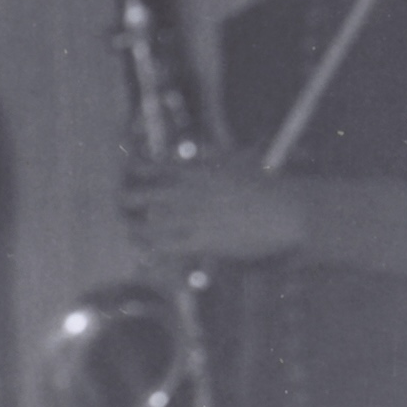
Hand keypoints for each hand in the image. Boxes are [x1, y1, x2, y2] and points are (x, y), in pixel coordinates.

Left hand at [121, 149, 308, 266]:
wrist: (286, 210)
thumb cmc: (267, 185)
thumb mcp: (239, 161)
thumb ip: (216, 156)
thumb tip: (205, 150)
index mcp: (195, 171)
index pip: (150, 168)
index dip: (133, 172)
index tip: (126, 176)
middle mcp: (187, 192)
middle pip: (139, 195)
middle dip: (125, 201)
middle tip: (121, 206)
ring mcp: (192, 218)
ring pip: (147, 224)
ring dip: (134, 229)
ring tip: (129, 233)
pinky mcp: (202, 241)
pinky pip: (166, 249)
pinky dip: (152, 252)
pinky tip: (142, 255)